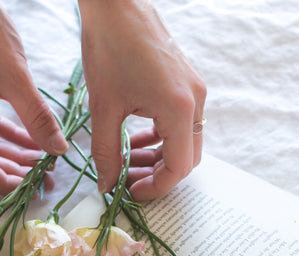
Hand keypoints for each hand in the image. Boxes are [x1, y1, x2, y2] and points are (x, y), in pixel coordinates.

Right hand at [0, 0, 68, 193]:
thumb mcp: (16, 78)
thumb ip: (37, 118)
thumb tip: (59, 151)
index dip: (3, 184)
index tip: (31, 188)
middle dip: (13, 170)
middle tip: (45, 177)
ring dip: (14, 152)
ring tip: (45, 160)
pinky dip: (8, 133)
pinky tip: (33, 139)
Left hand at [78, 0, 206, 200]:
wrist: (117, 4)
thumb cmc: (109, 48)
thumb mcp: (103, 108)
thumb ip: (106, 152)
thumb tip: (108, 184)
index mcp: (179, 109)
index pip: (179, 167)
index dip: (156, 187)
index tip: (131, 192)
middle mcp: (195, 101)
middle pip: (188, 157)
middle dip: (159, 174)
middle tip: (128, 180)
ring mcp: (194, 89)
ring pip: (185, 140)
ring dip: (158, 156)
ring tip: (126, 161)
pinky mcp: (186, 82)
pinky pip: (182, 121)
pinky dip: (161, 136)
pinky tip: (134, 139)